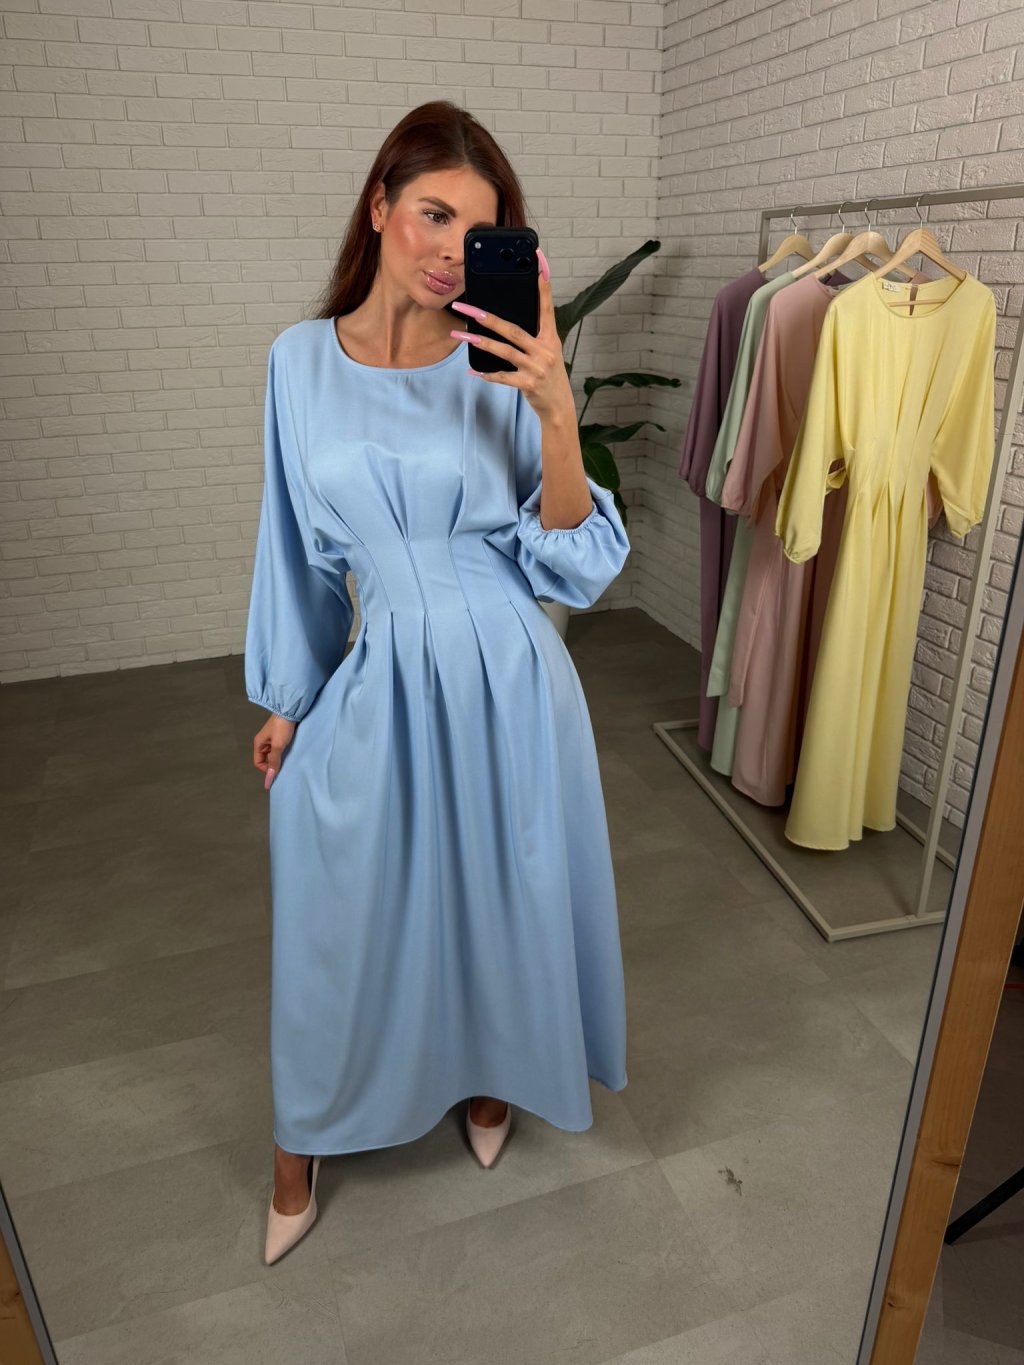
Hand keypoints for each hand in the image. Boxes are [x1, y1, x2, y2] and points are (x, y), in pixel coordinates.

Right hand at [253, 714, 295, 788]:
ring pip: (273, 754)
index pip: (258, 762)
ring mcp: (272, 739)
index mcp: (259, 744)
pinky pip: (280, 749)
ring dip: (279, 759)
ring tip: (288, 763)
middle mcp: (264, 742)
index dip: (266, 769)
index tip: (276, 772)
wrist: (291, 710)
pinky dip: (284, 754)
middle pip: (265, 759)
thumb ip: (274, 761)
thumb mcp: (278, 745)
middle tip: (284, 769)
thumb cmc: (282, 727)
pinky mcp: (280, 736)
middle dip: (273, 765)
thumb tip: (269, 778)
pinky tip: (291, 755)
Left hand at [450, 247, 573, 423]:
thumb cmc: (549, 376)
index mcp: (550, 338)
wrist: (559, 406)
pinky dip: (487, 374)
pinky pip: (503, 377)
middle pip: (513, 329)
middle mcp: (545, 350)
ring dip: (480, 343)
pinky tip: (473, 370)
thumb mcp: (547, 352)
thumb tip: (506, 321)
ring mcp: (537, 367)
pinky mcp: (528, 384)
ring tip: (460, 335)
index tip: (538, 263)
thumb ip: (532, 336)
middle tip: (466, 308)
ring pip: (504, 351)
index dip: (543, 286)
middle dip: (487, 318)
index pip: (546, 307)